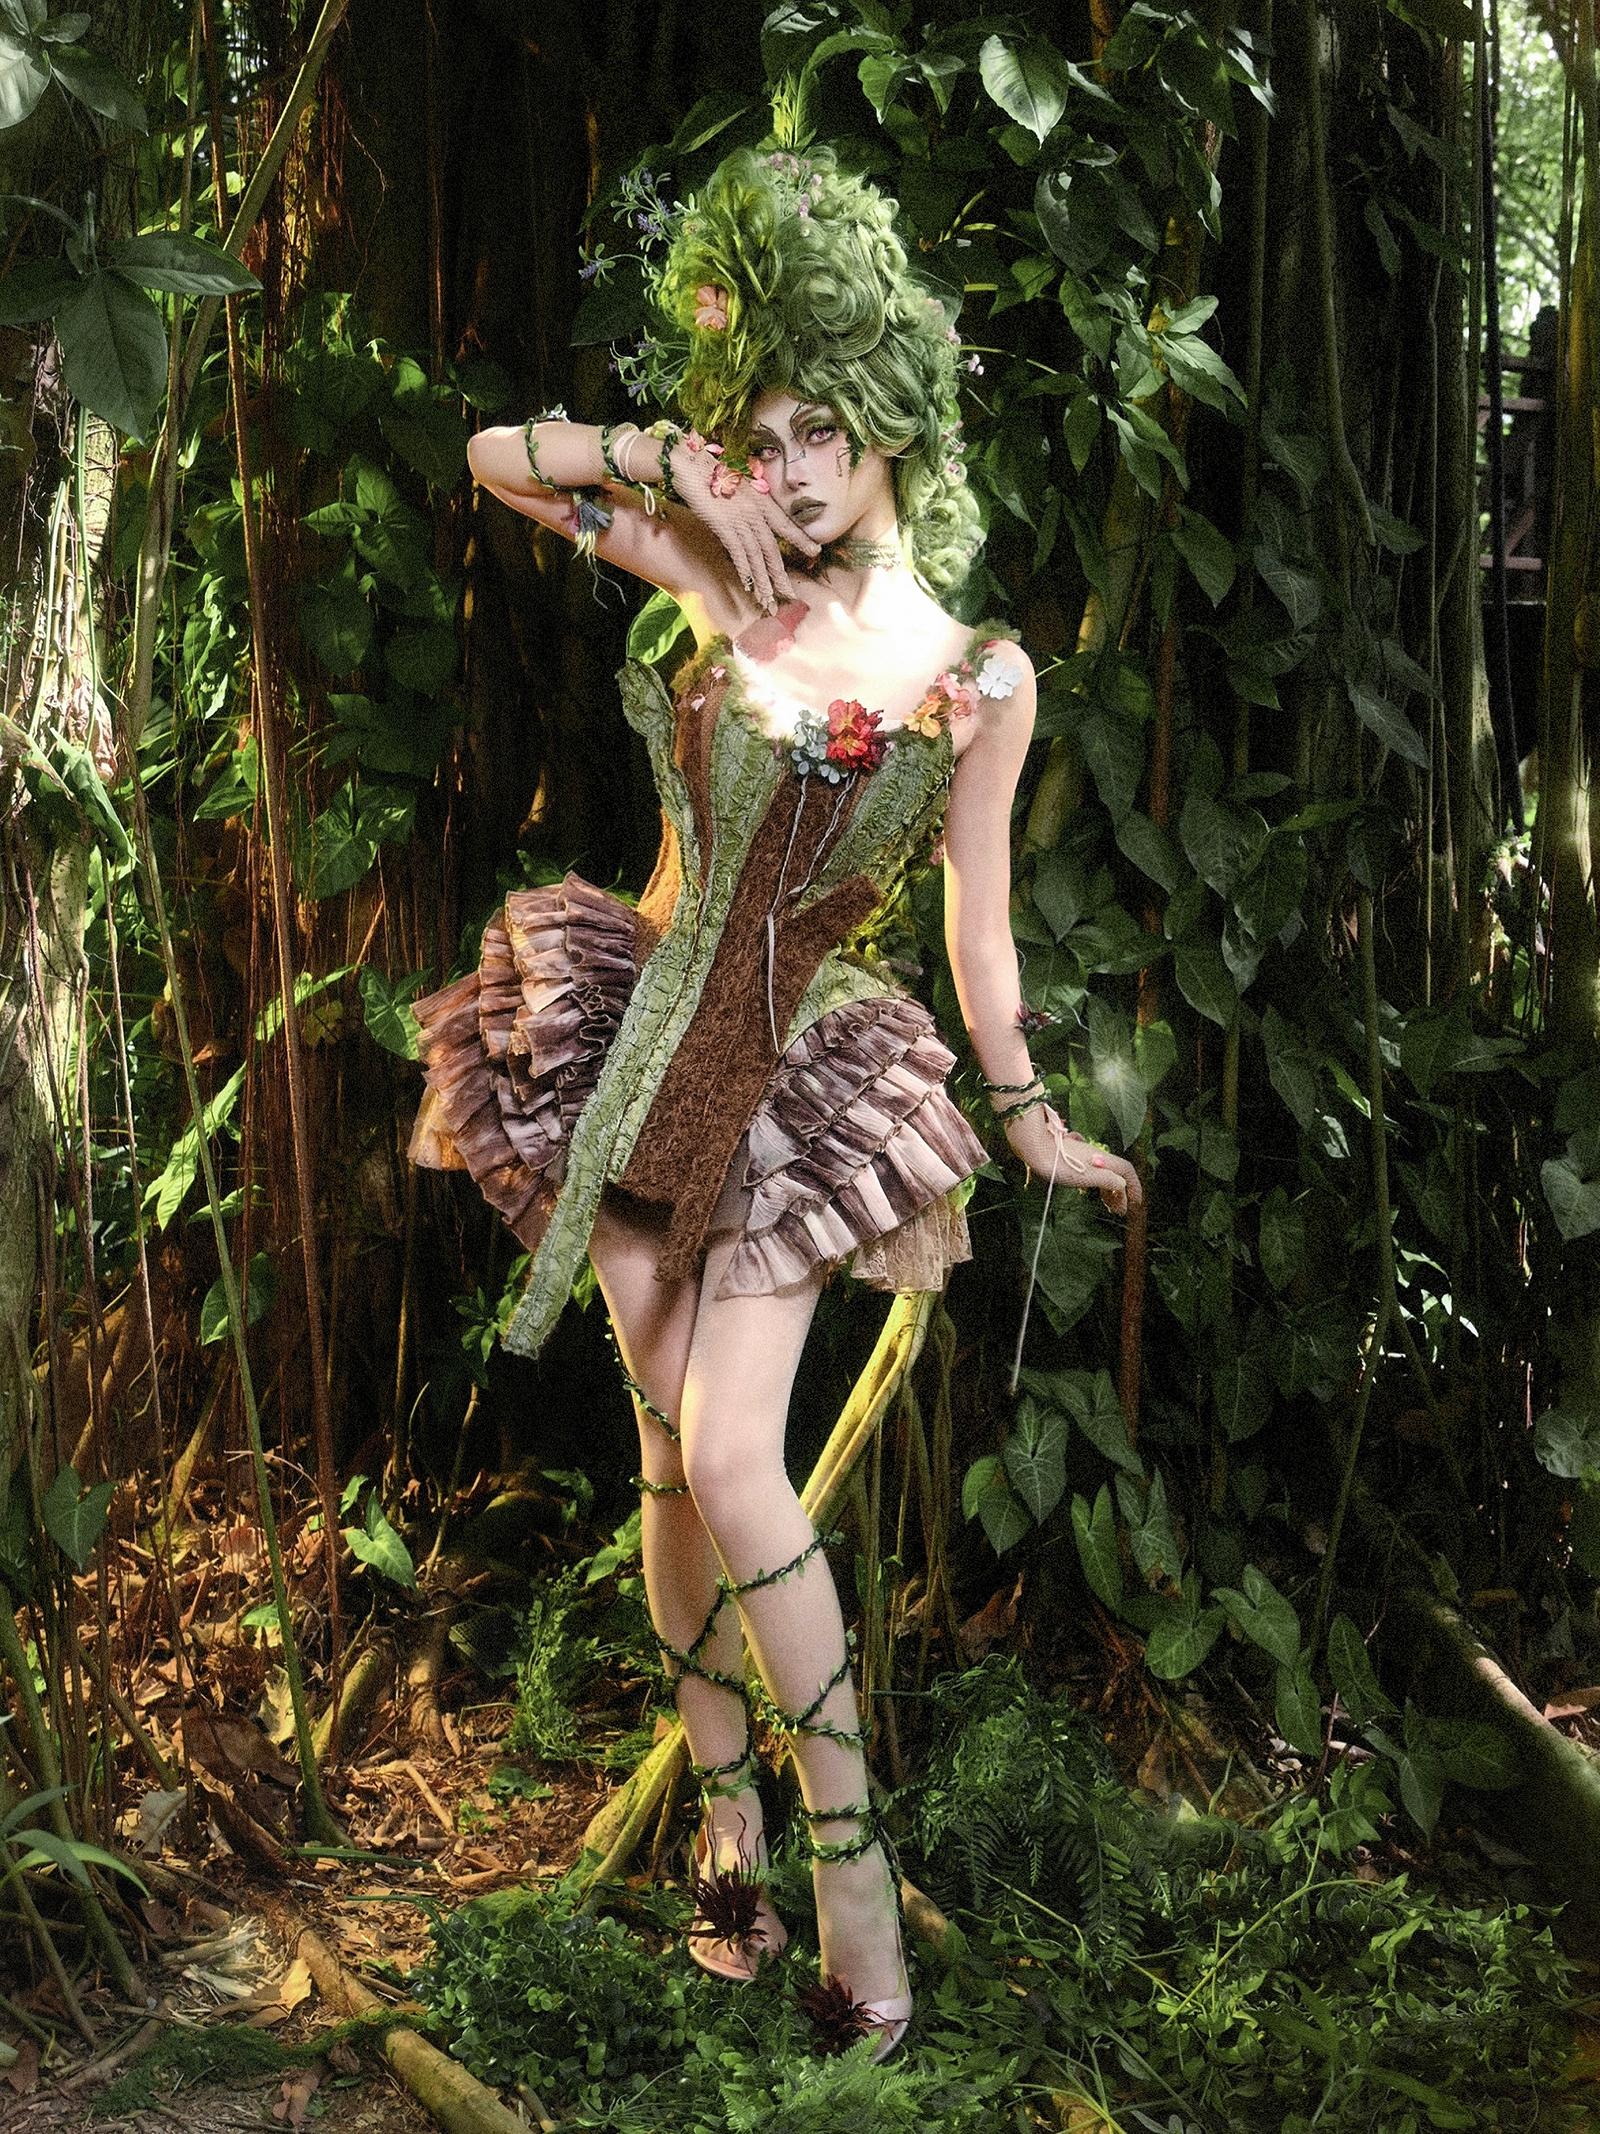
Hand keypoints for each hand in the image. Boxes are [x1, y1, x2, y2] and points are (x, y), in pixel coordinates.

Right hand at [668, 437, 820, 611]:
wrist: (690, 463)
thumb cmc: (710, 470)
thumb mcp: (737, 483)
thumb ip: (748, 500)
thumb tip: (750, 516)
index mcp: (762, 500)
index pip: (786, 524)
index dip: (801, 539)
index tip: (815, 551)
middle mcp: (756, 512)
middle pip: (773, 550)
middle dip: (780, 575)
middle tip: (789, 595)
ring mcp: (741, 520)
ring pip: (757, 557)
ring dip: (763, 581)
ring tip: (768, 600)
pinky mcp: (724, 526)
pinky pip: (739, 554)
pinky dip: (745, 571)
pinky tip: (749, 586)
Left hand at [1001, 1105, 1142, 1215]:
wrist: (1036, 1148)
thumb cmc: (1061, 1164)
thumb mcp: (1088, 1177)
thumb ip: (1108, 1181)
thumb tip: (1122, 1186)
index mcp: (1104, 1160)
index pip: (1127, 1171)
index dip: (1135, 1186)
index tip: (1136, 1202)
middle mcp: (1097, 1157)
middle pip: (1116, 1174)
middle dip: (1121, 1193)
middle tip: (1118, 1211)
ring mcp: (1084, 1158)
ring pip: (1103, 1174)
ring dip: (1108, 1190)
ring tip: (1107, 1206)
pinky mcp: (1072, 1160)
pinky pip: (1092, 1174)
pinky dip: (1096, 1185)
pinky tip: (1090, 1193)